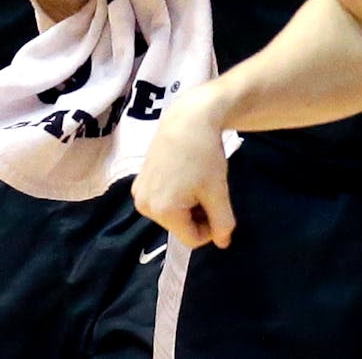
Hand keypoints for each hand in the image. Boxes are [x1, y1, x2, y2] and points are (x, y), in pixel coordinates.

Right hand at [131, 89, 234, 249]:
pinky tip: (182, 174)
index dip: (211, 227)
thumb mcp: (218, 191)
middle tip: (206, 188)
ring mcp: (138, 193)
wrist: (188, 118)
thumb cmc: (204, 155)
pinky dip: (175, 195)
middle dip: (197, 214)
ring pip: (171, 215)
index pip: (193, 239)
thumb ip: (222, 222)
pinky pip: (161, 202)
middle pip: (180, 227)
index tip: (218, 203)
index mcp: (163, 211)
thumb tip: (223, 244)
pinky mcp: (138, 182)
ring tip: (194, 179)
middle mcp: (144, 206)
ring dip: (186, 205)